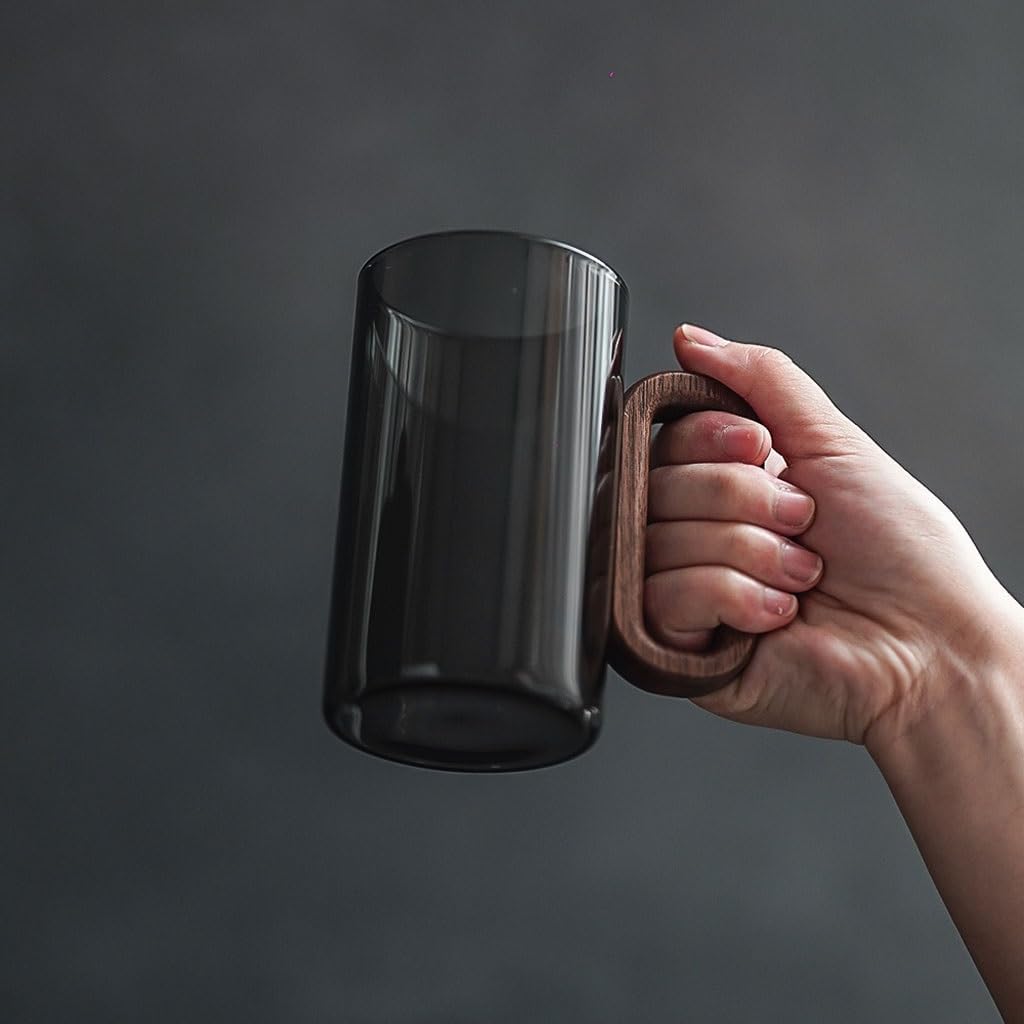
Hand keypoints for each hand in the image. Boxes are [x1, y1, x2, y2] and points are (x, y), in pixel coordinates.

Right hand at [640, 323, 1020, 748]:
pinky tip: (776, 618)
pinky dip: (735, 598)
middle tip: (802, 526)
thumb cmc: (900, 552)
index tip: (762, 450)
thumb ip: (760, 380)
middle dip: (745, 501)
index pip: (665, 440)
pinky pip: (663, 597)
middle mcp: (697, 536)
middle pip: (656, 487)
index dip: (710, 440)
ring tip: (799, 579)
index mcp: (725, 487)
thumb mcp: (833, 442)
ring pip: (660, 540)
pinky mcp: (679, 648)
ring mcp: (684, 593)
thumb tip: (690, 339)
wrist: (931, 646)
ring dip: (751, 554)